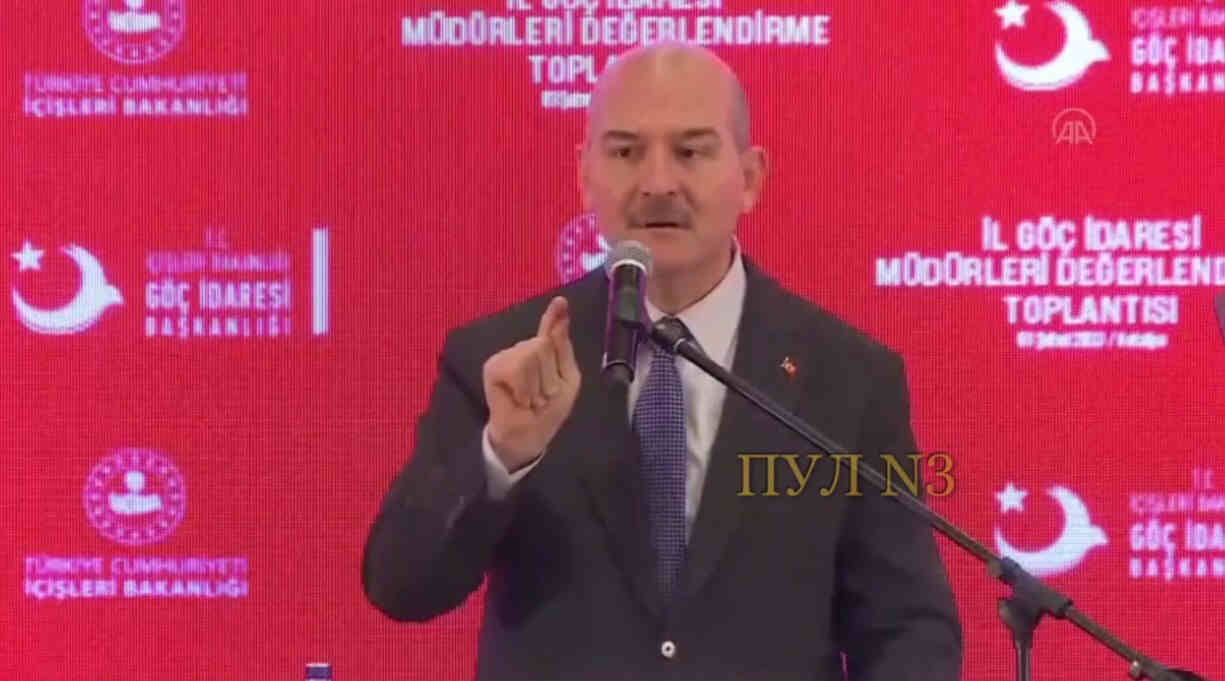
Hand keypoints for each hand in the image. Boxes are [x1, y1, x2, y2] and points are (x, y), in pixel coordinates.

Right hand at [483, 296, 581, 471]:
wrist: (527, 437)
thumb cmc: (547, 411)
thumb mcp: (567, 380)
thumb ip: (563, 349)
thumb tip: (560, 320)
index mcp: (544, 353)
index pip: (550, 331)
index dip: (554, 316)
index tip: (561, 301)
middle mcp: (524, 350)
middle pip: (545, 345)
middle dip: (549, 377)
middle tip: (541, 397)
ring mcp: (507, 356)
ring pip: (533, 354)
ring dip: (538, 385)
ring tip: (531, 399)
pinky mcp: (493, 367)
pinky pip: (518, 367)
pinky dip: (524, 388)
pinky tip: (520, 399)